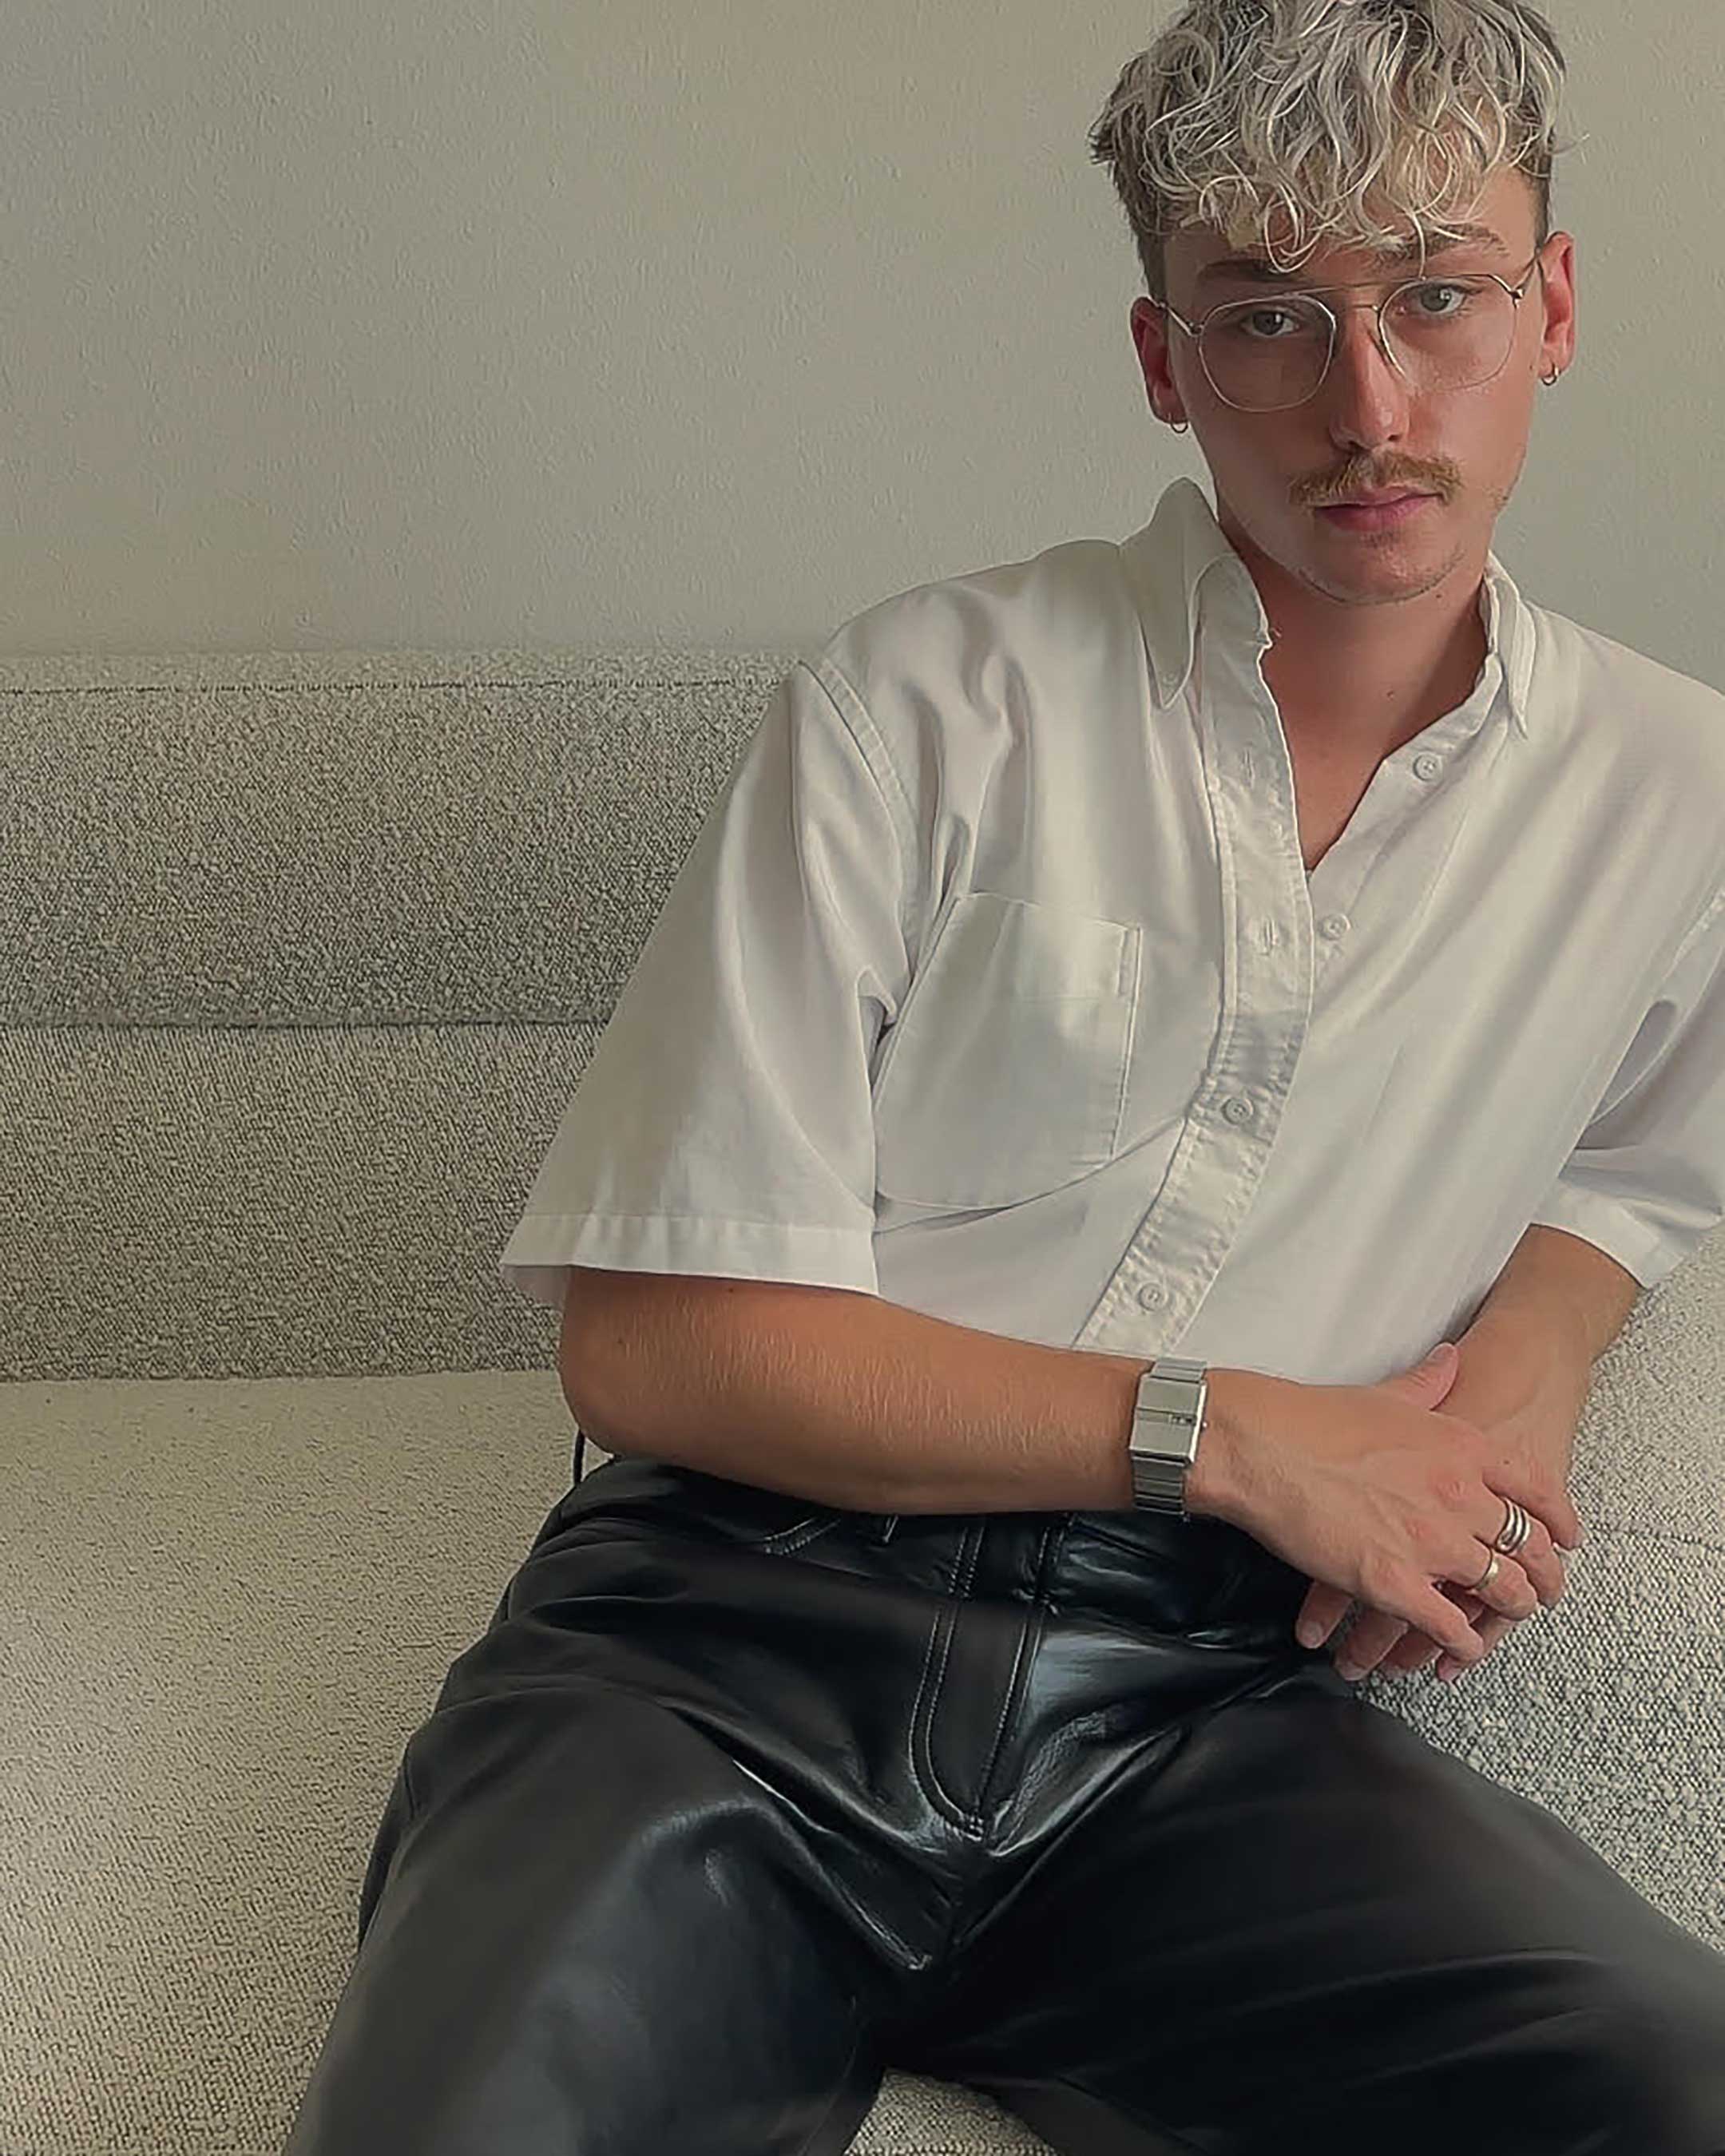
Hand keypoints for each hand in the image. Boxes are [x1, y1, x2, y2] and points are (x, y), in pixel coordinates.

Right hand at [1296, 1330, 1590, 1681]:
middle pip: (1529, 1546)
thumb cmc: (1309, 1419)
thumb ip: (1429, 1382)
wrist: (1259, 1446)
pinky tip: (1460, 1648)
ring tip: (1504, 1620)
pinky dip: (1462, 1643)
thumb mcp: (1386, 1394)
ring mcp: (1431, 1540)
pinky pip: (1451, 1625)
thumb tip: (1451, 1361)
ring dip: (1508, 1611)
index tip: (1566, 1538)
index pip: (1536, 1489)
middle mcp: (1459, 1493)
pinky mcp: (1394, 1582)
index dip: (1560, 1520)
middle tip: (1541, 1590)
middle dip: (1542, 1576)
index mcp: (1461, 1446)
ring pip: (1501, 1590)